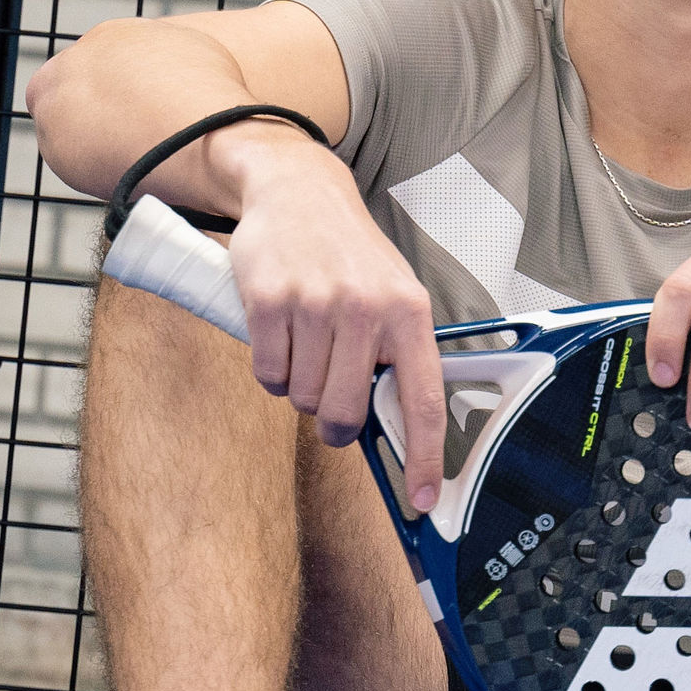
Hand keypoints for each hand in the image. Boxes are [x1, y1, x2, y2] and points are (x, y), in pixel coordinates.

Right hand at [219, 142, 444, 511]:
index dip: (423, 458)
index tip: (422, 499)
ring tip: (305, 344)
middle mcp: (366, 308)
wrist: (298, 191)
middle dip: (331, 420)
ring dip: (298, 386)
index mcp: (409, 312)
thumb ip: (397, 354)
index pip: (422, 401)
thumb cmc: (349, 253)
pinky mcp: (268, 300)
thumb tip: (398, 432)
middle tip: (327, 397)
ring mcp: (315, 303)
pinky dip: (271, 369)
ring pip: (301, 398)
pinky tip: (280, 335)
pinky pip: (268, 374)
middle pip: (343, 412)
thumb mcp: (392, 292)